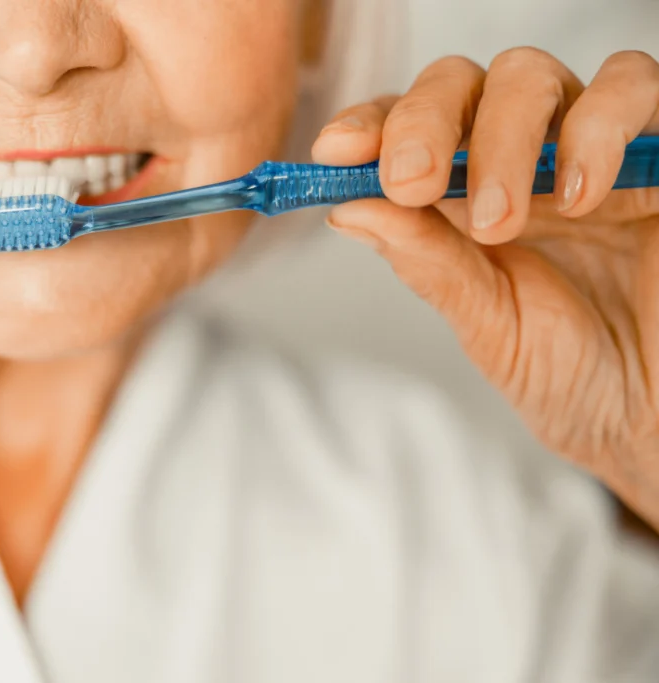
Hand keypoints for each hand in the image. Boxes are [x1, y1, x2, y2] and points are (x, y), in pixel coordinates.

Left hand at [312, 49, 658, 526]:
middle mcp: (520, 160)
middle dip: (423, 123)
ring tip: (500, 220)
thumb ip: (427, 262)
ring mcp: (588, 149)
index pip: (406, 130)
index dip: (369, 126)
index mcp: (463, 197)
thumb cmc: (571, 374)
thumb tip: (347, 207)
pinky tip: (583, 198)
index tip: (335, 151)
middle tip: (410, 183)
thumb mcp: (486, 322)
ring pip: (531, 77)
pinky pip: (633, 88)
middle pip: (460, 85)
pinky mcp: (658, 152)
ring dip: (501, 137)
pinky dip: (597, 128)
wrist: (651, 417)